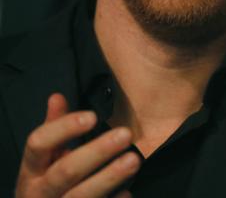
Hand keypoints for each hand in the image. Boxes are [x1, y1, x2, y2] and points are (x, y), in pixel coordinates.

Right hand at [15, 93, 139, 197]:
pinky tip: (127, 192)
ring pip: (81, 195)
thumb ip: (55, 128)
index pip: (39, 144)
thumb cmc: (47, 181)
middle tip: (126, 134)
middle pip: (65, 170)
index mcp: (32, 169)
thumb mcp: (45, 158)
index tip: (92, 116)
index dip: (64, 128)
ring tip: (134, 160)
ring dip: (109, 177)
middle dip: (96, 152)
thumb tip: (57, 96)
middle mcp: (40, 191)